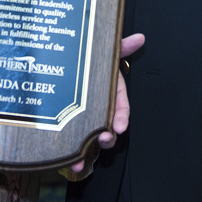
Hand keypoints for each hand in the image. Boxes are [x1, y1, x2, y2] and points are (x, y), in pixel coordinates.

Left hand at [68, 32, 144, 174]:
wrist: (62, 66)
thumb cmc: (88, 62)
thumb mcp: (102, 51)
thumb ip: (120, 46)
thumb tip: (138, 38)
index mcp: (109, 91)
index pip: (120, 105)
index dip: (121, 116)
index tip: (121, 126)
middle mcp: (99, 107)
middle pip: (107, 126)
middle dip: (107, 137)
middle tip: (104, 140)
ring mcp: (85, 119)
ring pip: (91, 139)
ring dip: (88, 152)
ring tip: (82, 160)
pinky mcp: (70, 128)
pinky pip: (74, 143)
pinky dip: (73, 155)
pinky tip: (70, 164)